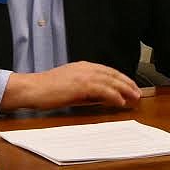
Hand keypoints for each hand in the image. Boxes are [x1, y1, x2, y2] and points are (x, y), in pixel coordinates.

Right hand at [1, 61, 141, 111]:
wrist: (31, 88)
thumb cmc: (47, 90)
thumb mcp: (70, 87)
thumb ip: (86, 91)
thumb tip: (103, 98)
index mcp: (83, 67)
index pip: (108, 71)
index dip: (121, 78)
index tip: (131, 86)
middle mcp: (86, 68)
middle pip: (113, 74)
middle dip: (127, 83)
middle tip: (138, 92)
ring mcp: (83, 75)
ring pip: (111, 81)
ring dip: (125, 89)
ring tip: (134, 97)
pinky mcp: (80, 85)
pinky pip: (102, 90)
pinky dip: (114, 95)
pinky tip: (120, 102)